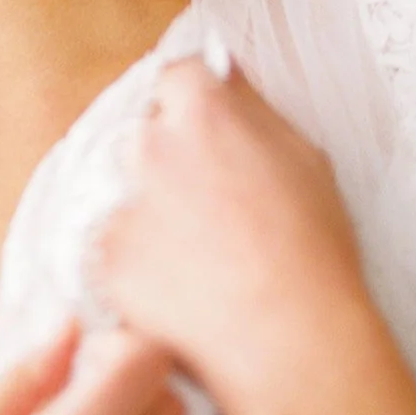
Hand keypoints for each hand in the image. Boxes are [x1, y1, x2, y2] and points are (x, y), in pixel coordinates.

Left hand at [94, 57, 394, 414]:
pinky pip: (110, 246)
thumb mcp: (305, 158)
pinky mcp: (103, 258)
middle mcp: (151, 147)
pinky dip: (134, 261)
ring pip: (121, 189)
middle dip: (167, 155)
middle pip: (144, 130)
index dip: (193, 102)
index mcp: (205, 112)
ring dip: (145, 207)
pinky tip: (178, 285)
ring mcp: (120, 203)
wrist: (288, 338)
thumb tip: (225, 77)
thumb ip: (253, 108)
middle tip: (205, 200)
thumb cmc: (312, 251)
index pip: (177, 75)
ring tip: (195, 252)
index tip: (204, 128)